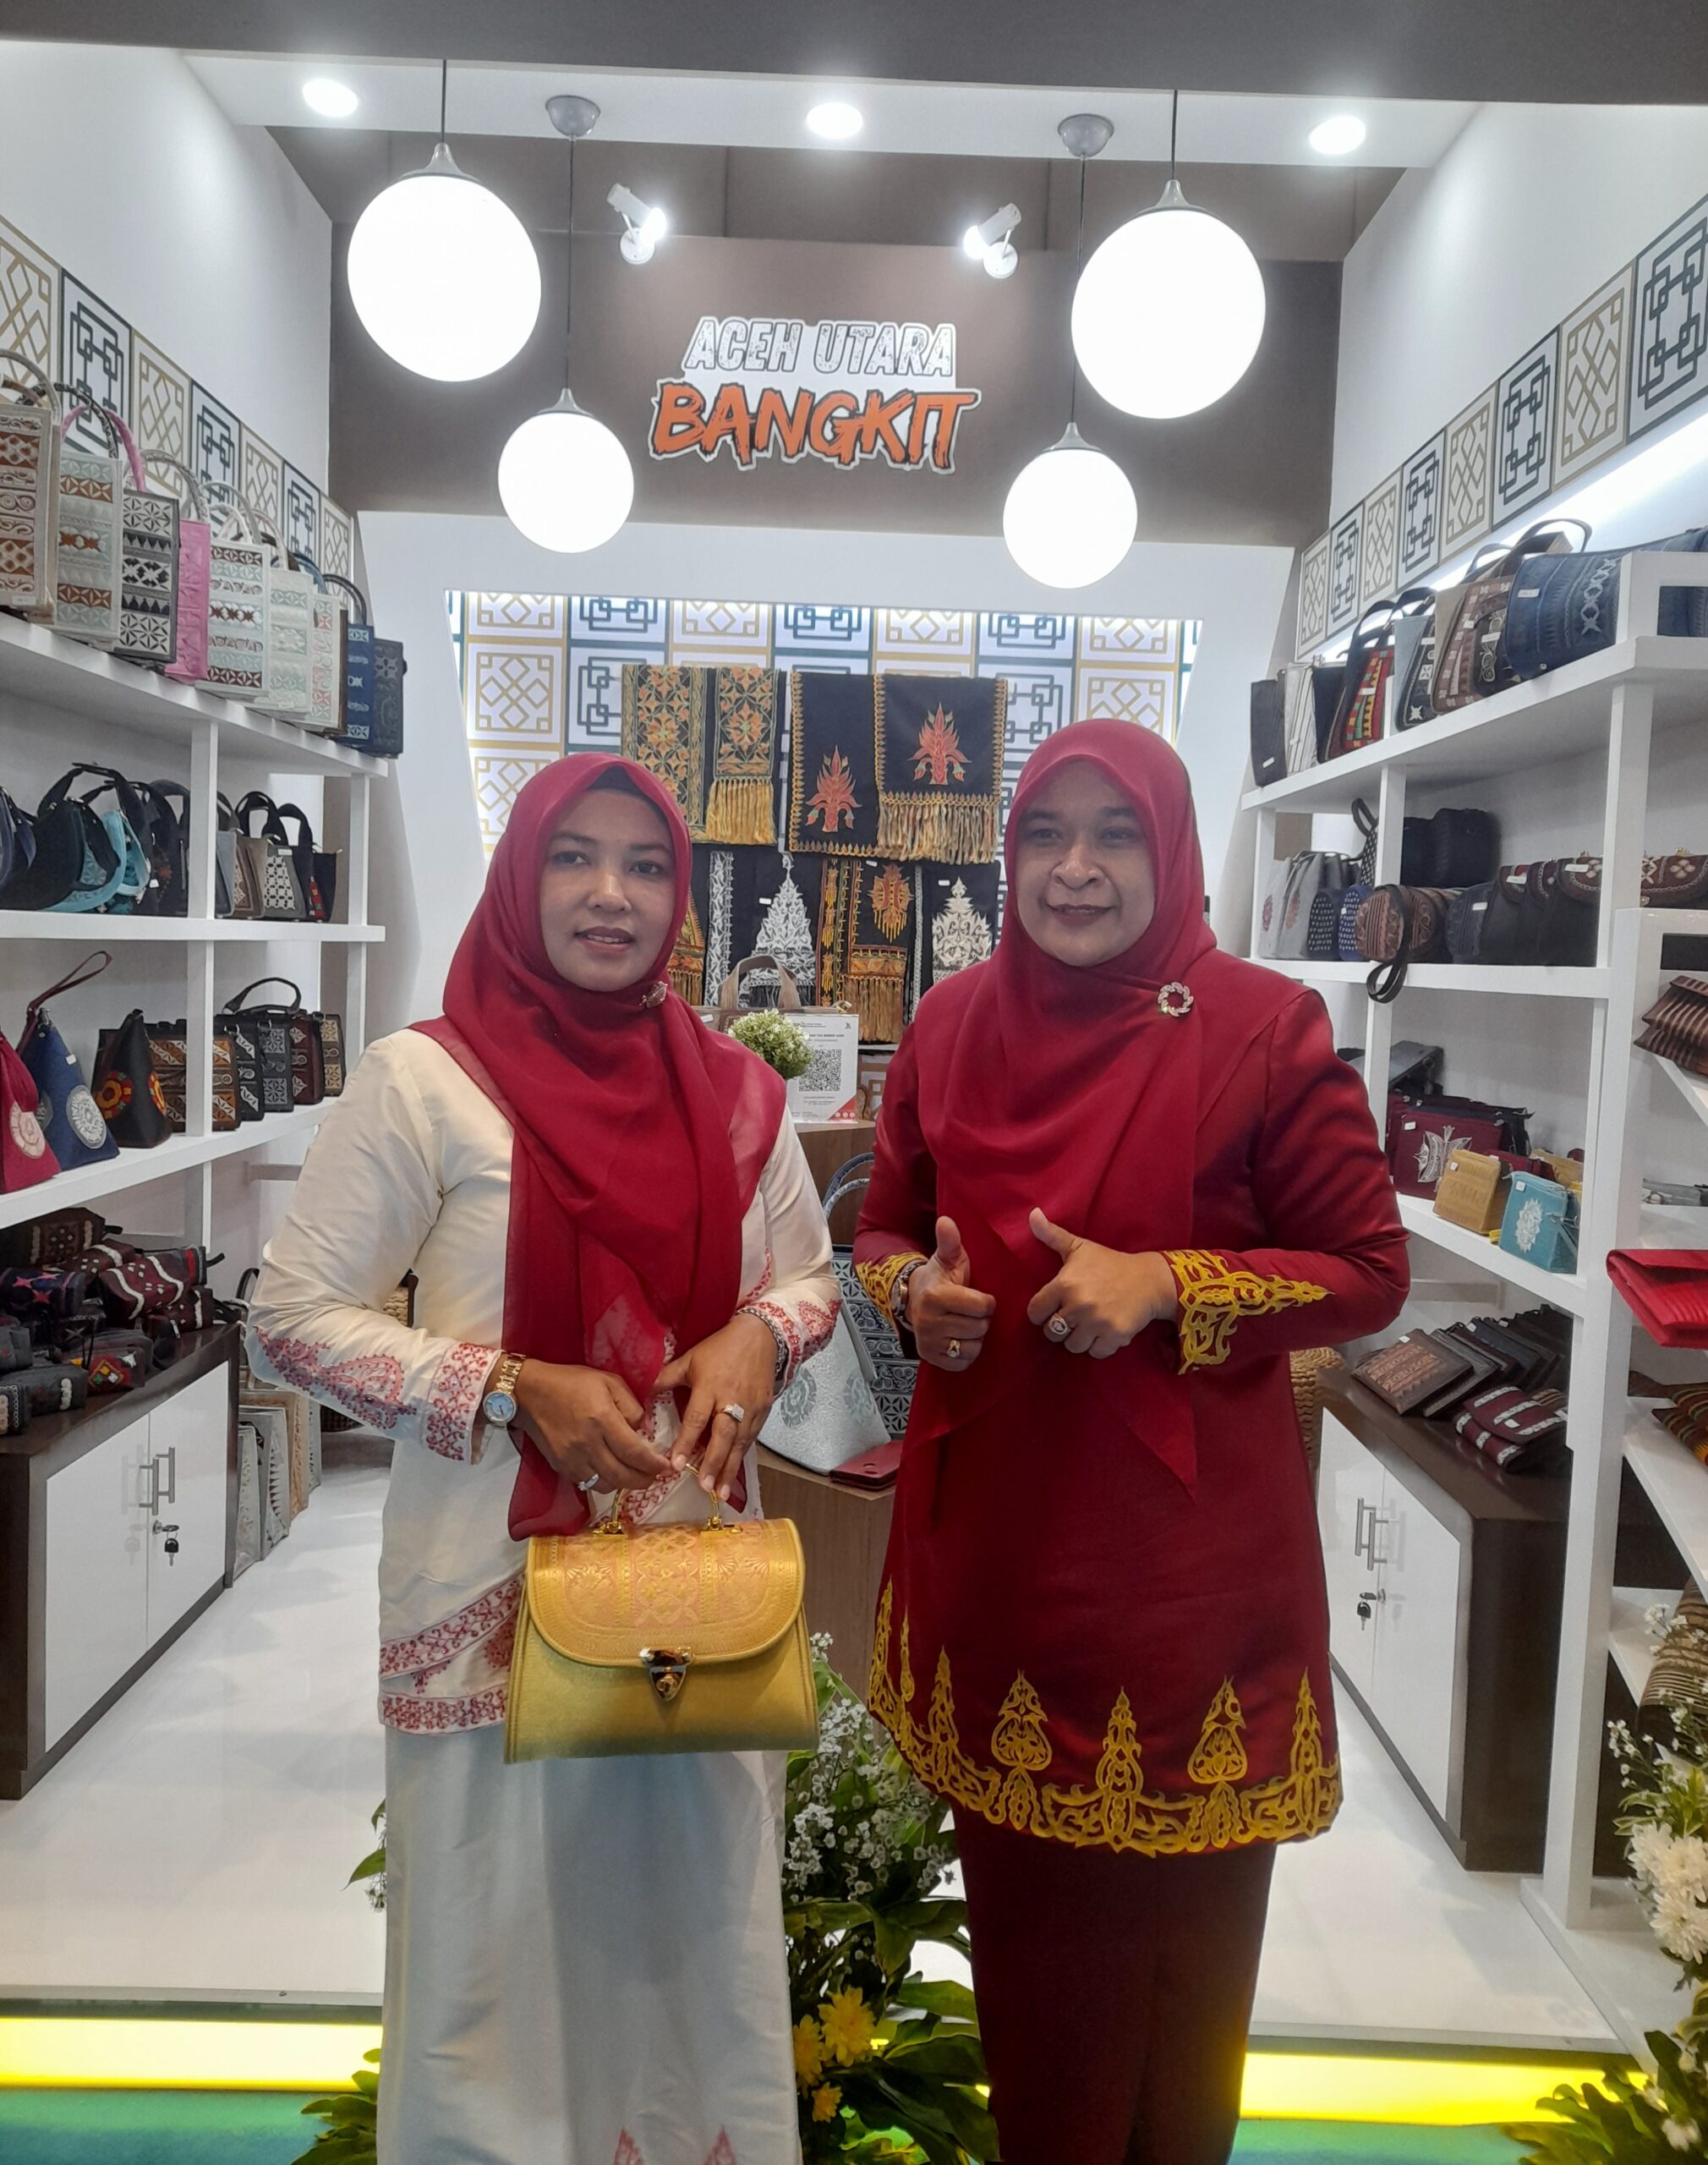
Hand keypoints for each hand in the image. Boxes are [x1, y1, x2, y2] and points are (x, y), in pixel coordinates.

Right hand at [512, 1361, 672, 1492]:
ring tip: (636, 1475)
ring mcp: (572, 1459)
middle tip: (656, 1476)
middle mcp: (587, 1444)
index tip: (667, 1467)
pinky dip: (604, 1482)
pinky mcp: (561, 1466)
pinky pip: (588, 1483)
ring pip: (606, 1485)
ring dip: (625, 1484)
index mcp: (602, 1419)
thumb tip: (642, 1430)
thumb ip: (631, 1406)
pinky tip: (612, 1473)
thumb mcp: (608, 1381)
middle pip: (622, 1476)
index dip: (654, 1465)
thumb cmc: (571, 1382)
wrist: (529, 1392)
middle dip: (644, 1480)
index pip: (634, 1452)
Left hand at [656, 1313, 778, 1502]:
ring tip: (719, 1492)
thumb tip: (644, 1394)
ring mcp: (750, 1408)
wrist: (760, 1336)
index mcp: (709, 1387)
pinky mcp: (763, 1411)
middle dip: (712, 1463)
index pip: (696, 1419)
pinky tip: (733, 1475)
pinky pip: (751, 1439)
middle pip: (722, 1436)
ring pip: (739, 1443)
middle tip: (703, 1486)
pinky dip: (741, 1458)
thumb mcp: (691, 1358)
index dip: (686, 1442)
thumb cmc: (721, 1347)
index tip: (676, 1464)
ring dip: (729, 1469)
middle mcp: (731, 1401)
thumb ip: (667, 1377)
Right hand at [906, 1216, 997, 1373]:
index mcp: (936, 1297)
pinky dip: (966, 1352)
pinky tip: (960, 1337)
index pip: (981, 1306)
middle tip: (970, 1311)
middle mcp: (930, 1322)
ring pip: (973, 1346)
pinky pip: (963, 1362)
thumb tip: (947, 1220)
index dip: (986, 1301)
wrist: (915, 1300)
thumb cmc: (939, 1278)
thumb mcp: (946, 1258)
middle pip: (980, 1328)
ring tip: (965, 1323)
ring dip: (975, 1336)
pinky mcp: (932, 1359)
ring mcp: (930, 1343)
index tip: (978, 1295)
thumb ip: (950, 1241)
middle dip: (980, 1319)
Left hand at [1026, 1209, 1177, 1358]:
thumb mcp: (1079, 1247)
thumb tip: (1032, 1214)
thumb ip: (1051, 1235)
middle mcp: (1078, 1305)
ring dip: (1080, 1339)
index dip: (1043, 1312)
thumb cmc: (1109, 1263)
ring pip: (1072, 1346)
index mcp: (1064, 1284)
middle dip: (1061, 1327)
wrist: (1148, 1280)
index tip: (1054, 1308)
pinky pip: (1095, 1353)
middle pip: (1052, 1333)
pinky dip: (1099, 1346)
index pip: (1036, 1312)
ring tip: (1089, 1324)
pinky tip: (1105, 1331)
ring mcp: (1096, 1322)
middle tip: (1074, 1317)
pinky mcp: (1114, 1336)